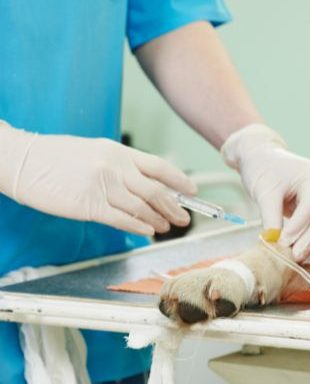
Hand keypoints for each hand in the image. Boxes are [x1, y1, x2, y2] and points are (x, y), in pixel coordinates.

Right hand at [0, 122, 196, 235]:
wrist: (21, 160)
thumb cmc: (55, 156)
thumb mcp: (94, 151)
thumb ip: (120, 165)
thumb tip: (145, 183)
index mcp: (118, 152)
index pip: (159, 166)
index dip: (179, 180)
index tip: (191, 190)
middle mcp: (115, 167)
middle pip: (156, 190)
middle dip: (174, 206)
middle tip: (184, 218)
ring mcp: (103, 186)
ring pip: (142, 207)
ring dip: (158, 219)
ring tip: (166, 227)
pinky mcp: (89, 205)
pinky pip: (121, 219)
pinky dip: (138, 227)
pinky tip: (148, 232)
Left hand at [222, 124, 309, 262]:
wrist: (264, 158)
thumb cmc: (263, 169)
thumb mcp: (264, 193)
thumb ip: (271, 219)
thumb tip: (275, 244)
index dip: (298, 228)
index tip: (283, 243)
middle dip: (309, 239)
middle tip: (294, 256)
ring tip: (298, 258)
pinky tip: (305, 253)